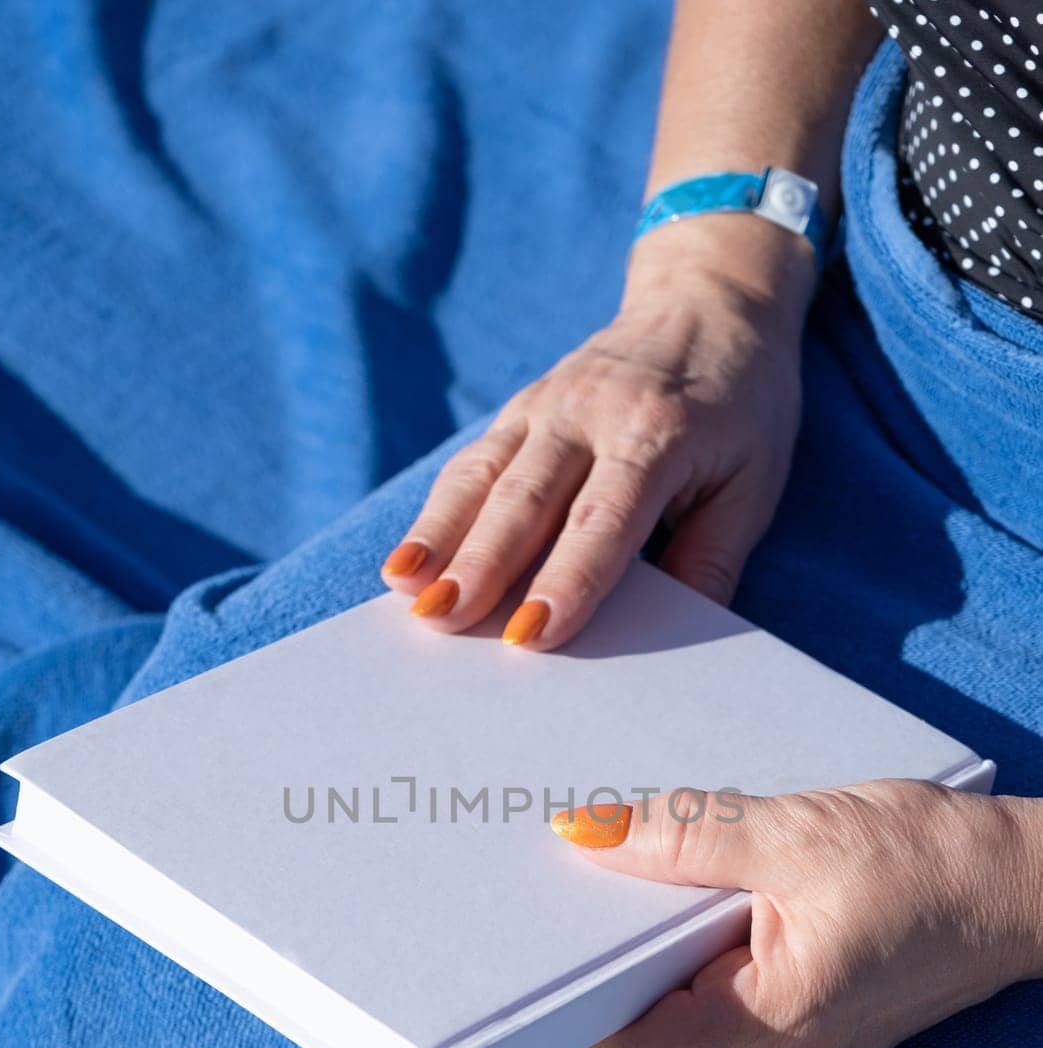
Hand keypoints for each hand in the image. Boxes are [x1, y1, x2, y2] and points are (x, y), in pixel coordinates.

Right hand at [381, 216, 814, 648]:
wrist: (715, 297)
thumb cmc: (745, 404)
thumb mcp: (755, 481)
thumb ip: (713, 557)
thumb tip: (678, 638)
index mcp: (658, 431)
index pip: (604, 519)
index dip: (567, 580)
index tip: (532, 635)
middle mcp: (591, 411)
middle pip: (525, 500)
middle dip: (480, 565)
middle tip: (443, 620)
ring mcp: (547, 403)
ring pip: (483, 478)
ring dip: (439, 538)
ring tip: (404, 590)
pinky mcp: (521, 408)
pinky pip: (473, 465)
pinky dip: (437, 513)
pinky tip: (406, 561)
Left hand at [551, 781, 1042, 1047]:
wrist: (1031, 887)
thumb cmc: (931, 864)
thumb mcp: (796, 835)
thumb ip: (685, 837)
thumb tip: (585, 835)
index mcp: (767, 1024)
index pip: (629, 1047)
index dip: (567, 1004)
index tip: (529, 948)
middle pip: (654, 1023)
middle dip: (609, 960)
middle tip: (566, 889)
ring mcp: (798, 1040)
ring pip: (693, 1002)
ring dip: (661, 943)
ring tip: (629, 872)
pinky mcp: (814, 1014)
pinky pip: (734, 987)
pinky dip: (706, 942)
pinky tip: (698, 883)